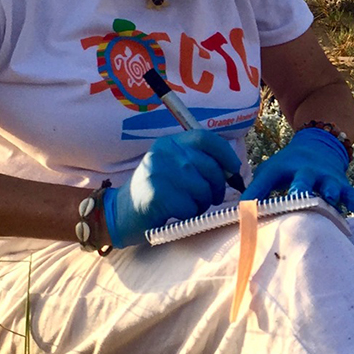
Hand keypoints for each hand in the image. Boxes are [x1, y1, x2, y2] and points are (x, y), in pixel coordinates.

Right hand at [102, 130, 241, 245]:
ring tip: (189, 206)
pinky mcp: (157, 195)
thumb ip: (197, 162)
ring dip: (202, 203)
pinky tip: (177, 214)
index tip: (234, 170)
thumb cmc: (154, 193)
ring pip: (202, 188)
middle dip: (218, 187)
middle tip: (211, 198)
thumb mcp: (171, 168)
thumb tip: (233, 170)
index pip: (205, 138)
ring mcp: (159, 172)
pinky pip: (190, 206)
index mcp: (169, 143)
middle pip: (209, 167)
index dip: (225, 154)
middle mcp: (163, 153)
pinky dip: (189, 214)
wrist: (119, 214)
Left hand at [242, 127, 353, 211]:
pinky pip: (349, 192)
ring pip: (329, 185)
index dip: (258, 194)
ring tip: (330, 199)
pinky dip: (351, 198)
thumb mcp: (269, 173)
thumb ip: (255, 192)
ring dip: (330, 192)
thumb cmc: (289, 167)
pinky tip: (353, 206)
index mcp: (285, 169)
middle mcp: (306, 171)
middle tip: (298, 196)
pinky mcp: (343, 184)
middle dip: (301, 188)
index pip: (267, 181)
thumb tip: (237, 214)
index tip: (250, 208)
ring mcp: (326, 177)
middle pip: (304, 180)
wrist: (320, 146)